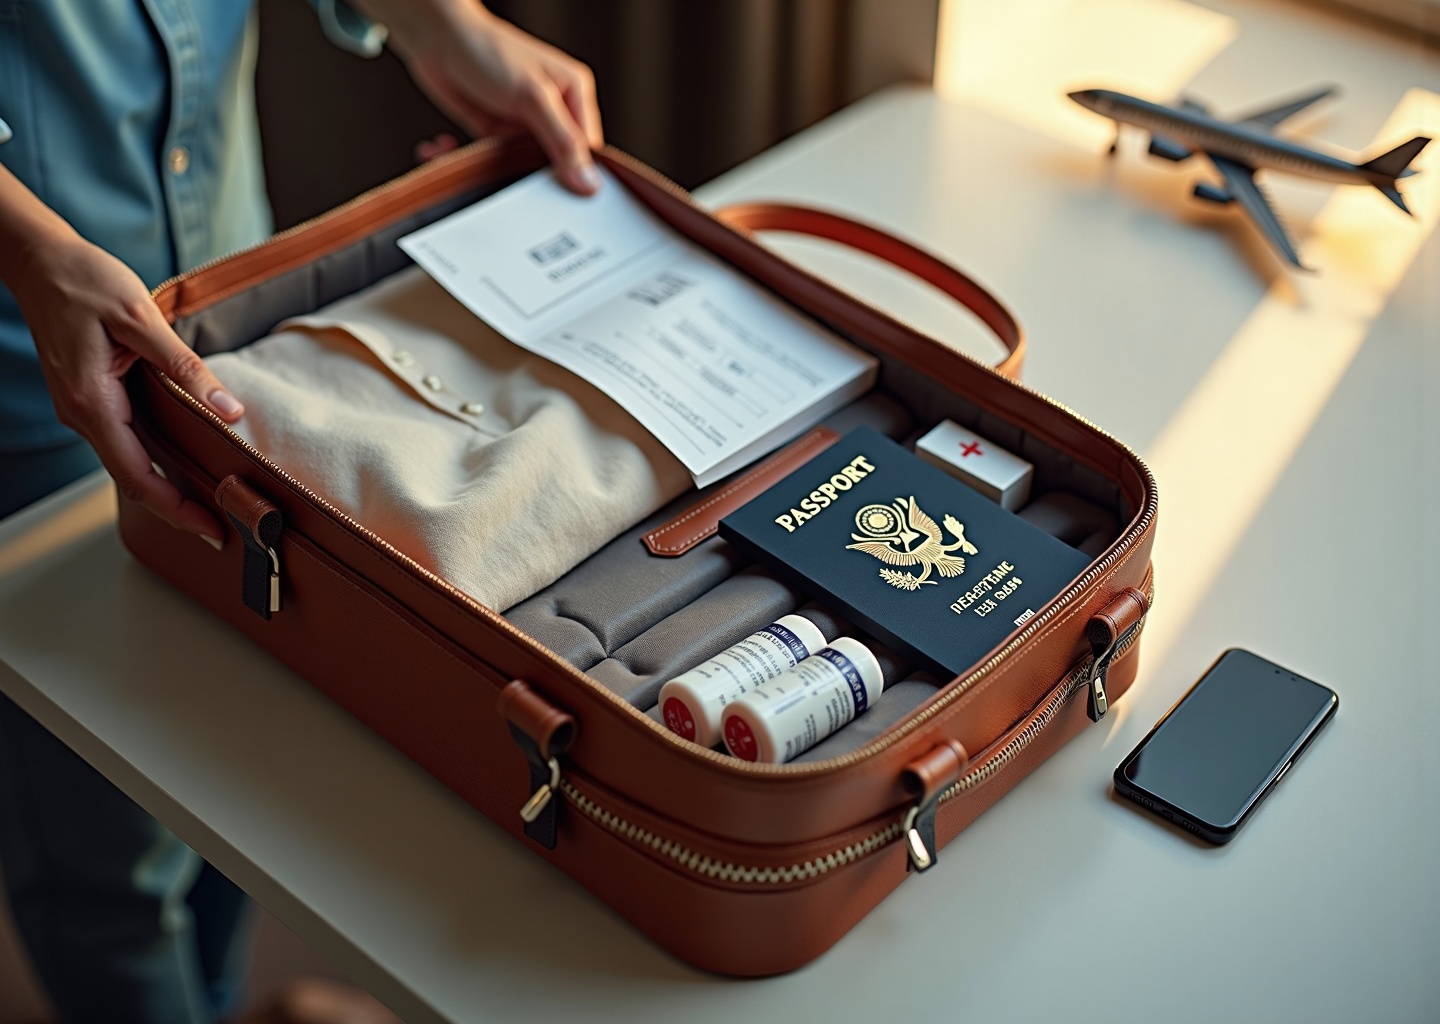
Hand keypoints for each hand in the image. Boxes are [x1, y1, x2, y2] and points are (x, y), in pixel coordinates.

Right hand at [11, 234, 243, 542]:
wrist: (40, 260)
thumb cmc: (84, 281)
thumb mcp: (141, 318)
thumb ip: (185, 368)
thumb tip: (227, 410)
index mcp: (92, 401)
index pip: (136, 475)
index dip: (175, 508)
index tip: (210, 530)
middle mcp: (82, 412)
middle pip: (132, 478)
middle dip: (175, 507)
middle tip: (221, 528)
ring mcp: (82, 406)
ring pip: (127, 460)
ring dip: (165, 485)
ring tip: (211, 499)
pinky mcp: (89, 395)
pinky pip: (123, 438)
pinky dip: (153, 457)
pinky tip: (182, 459)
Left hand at [375, 3, 603, 193]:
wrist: (436, 39)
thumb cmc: (487, 50)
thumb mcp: (533, 97)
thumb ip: (563, 141)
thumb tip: (589, 181)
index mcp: (574, 94)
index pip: (589, 149)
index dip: (577, 174)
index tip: (564, 195)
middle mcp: (553, 110)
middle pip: (558, 162)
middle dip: (534, 174)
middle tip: (517, 182)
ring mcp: (525, 122)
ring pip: (525, 165)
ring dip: (501, 170)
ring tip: (482, 161)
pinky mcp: (497, 131)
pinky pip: (497, 160)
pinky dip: (478, 163)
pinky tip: (457, 151)